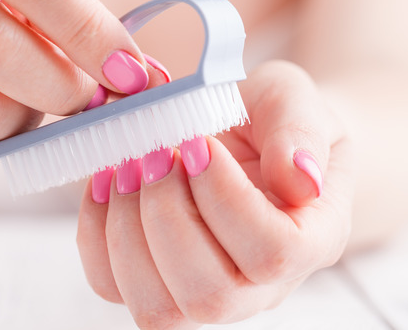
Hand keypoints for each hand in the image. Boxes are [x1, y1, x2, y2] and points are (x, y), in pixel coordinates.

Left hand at [77, 60, 353, 327]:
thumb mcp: (292, 98)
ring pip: (158, 308)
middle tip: (155, 152)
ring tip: (128, 165)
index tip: (196, 144)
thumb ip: (300, 130)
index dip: (224, 199)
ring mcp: (203, 291)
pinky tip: (105, 180)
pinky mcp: (153, 280)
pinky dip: (96, 234)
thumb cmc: (270, 117)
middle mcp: (260, 285)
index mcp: (311, 239)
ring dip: (127, 230)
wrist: (245, 132)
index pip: (273, 253)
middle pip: (210, 294)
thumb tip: (300, 179)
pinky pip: (111, 286)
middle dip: (166, 214)